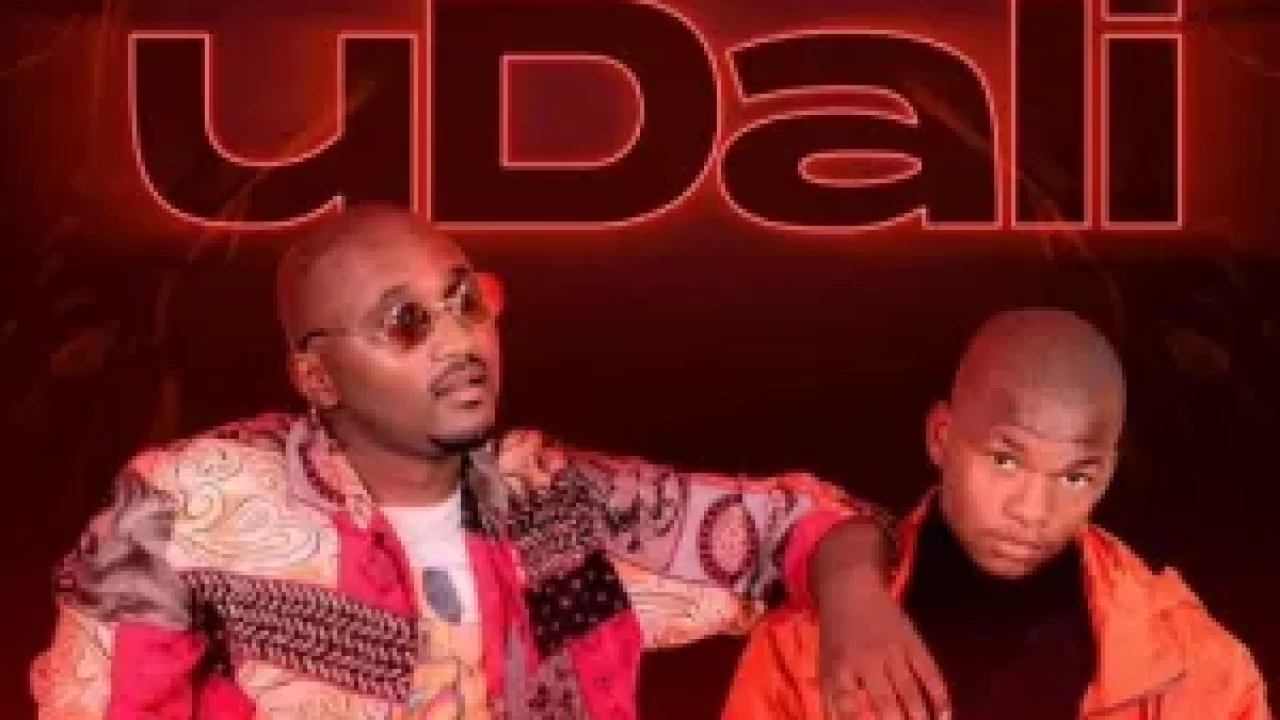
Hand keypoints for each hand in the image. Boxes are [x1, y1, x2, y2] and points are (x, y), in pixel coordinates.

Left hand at [817, 575, 949, 719]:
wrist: (852, 591)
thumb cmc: (837, 636)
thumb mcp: (825, 665)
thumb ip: (833, 700)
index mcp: (840, 668)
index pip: (848, 703)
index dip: (857, 718)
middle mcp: (867, 660)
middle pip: (885, 701)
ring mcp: (893, 651)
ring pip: (910, 690)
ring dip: (921, 717)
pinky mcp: (912, 643)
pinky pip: (929, 672)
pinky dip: (940, 695)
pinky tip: (946, 714)